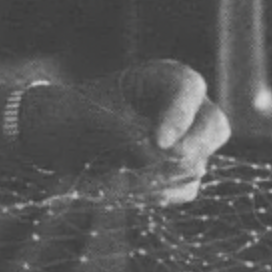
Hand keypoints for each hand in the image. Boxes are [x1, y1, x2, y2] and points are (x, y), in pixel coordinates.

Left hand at [21, 60, 231, 204]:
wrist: (57, 138)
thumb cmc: (73, 112)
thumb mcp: (90, 112)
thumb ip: (124, 128)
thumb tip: (158, 152)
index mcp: (164, 78)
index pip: (188, 89)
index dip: (179, 116)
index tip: (158, 141)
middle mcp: (185, 108)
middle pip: (214, 127)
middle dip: (185, 149)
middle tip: (155, 161)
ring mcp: (188, 141)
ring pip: (196, 164)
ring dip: (157, 176)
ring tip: (112, 177)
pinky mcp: (178, 172)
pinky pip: (183, 189)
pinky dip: (154, 193)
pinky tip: (121, 187)